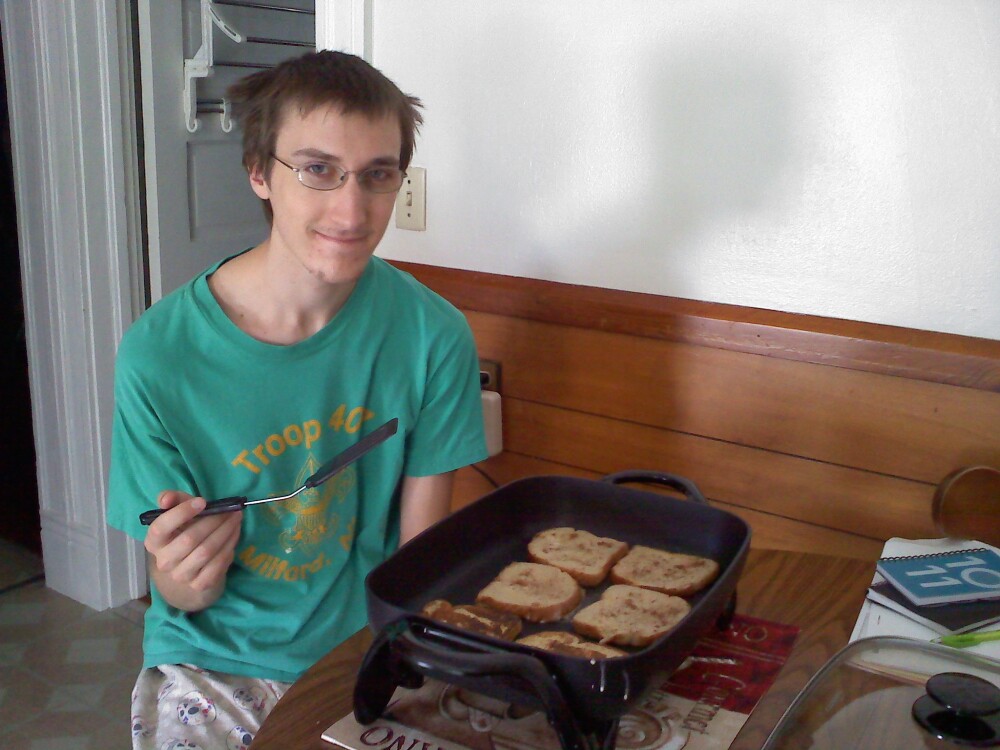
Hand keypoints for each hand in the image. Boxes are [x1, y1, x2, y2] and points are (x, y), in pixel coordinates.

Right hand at [144, 490, 242, 610]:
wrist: (191, 569)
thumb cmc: (184, 532)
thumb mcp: (178, 513)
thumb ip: (172, 500)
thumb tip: (166, 498)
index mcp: (154, 541)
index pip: (160, 527)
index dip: (181, 513)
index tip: (202, 501)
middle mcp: (164, 561)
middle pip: (189, 539)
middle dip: (214, 521)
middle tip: (231, 510)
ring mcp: (181, 575)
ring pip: (206, 551)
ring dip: (225, 532)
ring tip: (236, 519)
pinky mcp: (199, 584)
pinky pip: (218, 564)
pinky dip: (229, 546)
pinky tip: (234, 535)